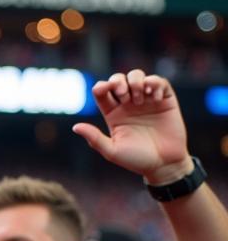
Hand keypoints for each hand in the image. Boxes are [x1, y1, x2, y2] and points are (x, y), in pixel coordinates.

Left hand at [72, 71, 191, 185]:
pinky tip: (155, 99)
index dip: (101, 86)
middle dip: (118, 81)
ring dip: (136, 82)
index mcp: (112, 114)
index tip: (104, 90)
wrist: (164, 164)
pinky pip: (159, 82)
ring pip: (137, 75)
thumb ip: (95, 138)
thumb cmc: (136, 160)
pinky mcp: (165, 100)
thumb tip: (75, 127)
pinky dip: (155, 84)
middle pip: (118, 79)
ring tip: (140, 100)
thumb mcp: (112, 151)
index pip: (102, 92)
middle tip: (124, 97)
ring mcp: (146, 100)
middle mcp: (128, 104)